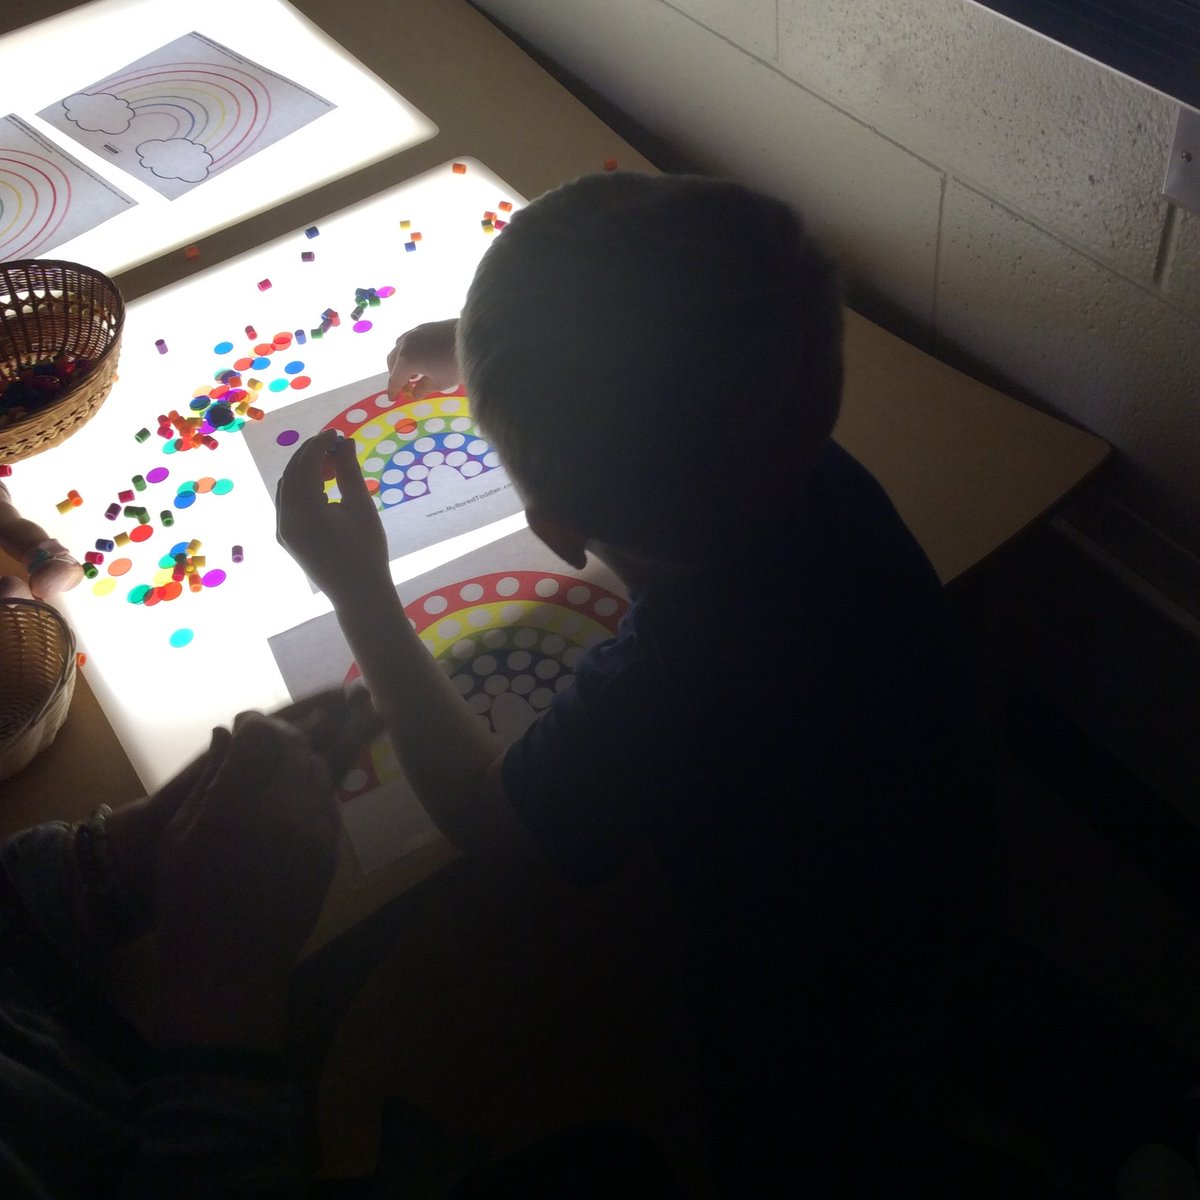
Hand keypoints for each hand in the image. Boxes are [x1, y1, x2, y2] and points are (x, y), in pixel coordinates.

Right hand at [153, 714, 339, 1048]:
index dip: (255, 723)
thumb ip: (212, 779)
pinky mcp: (331, 852)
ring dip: (300, 761)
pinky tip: (291, 802)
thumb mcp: (181, 836)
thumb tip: (229, 734)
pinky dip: (312, 790)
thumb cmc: (189, 904)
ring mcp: (315, 832)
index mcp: (236, 806)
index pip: (262, 735)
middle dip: (281, 737)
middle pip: (298, 746)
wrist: (230, 971)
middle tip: (263, 742)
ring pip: (320, 770)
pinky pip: (328, 801)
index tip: (245, 725)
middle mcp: (284, 812)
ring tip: (277, 771)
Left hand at [276, 430, 389, 602]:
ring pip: (286, 487)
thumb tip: (345, 442)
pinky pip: (287, 502)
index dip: (319, 444)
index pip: (305, 466)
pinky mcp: (285, 537)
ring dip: (305, 469)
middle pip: (291, 474)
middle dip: (310, 454)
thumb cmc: (368, 552)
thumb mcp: (361, 508)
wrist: (359, 595)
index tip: (337, 433)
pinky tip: (323, 483)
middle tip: (335, 443)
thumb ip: (350, 471)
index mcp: (305, 513)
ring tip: (332, 463)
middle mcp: (285, 520)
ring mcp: (282, 530)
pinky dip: (302, 487)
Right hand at [385, 318, 459, 399]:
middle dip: (396, 374)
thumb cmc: (455, 366)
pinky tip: (422, 358)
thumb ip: (423, 389)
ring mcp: (415, 332)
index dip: (393, 390)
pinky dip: (409, 350)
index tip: (392, 398)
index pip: (395, 378)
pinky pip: (409, 339)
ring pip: (399, 347)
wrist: (475, 340)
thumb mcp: (439, 383)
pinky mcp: (425, 326)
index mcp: (406, 359)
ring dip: (401, 361)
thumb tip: (415, 394)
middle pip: (392, 361)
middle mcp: (406, 343)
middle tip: (405, 386)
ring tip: (414, 372)